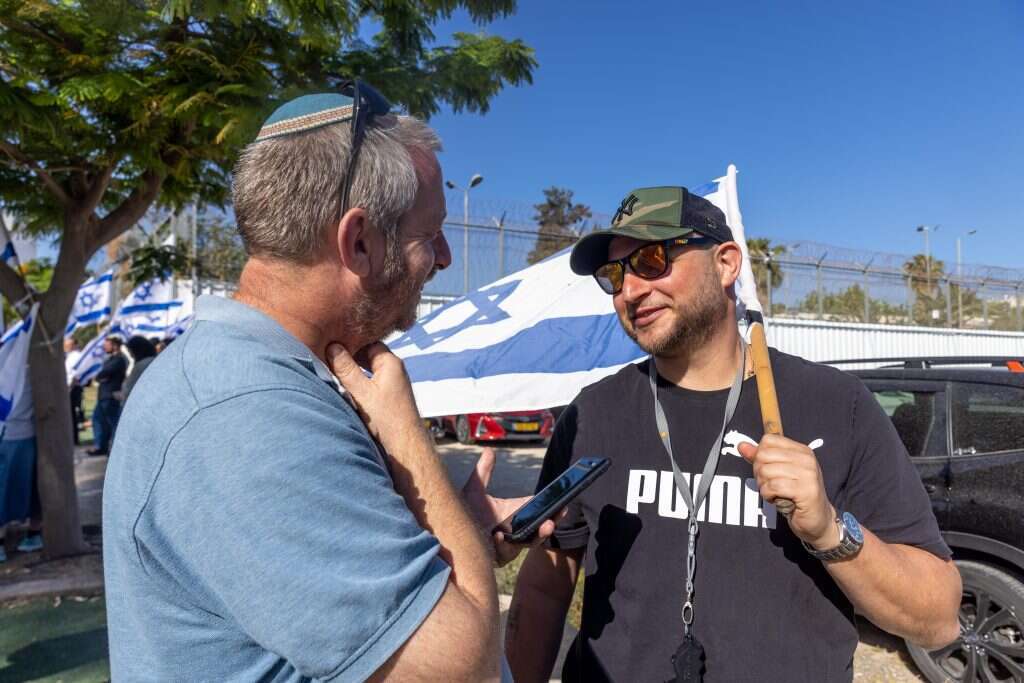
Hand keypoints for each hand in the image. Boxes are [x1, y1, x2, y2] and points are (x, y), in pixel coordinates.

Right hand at [327, 342, 427, 455]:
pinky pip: (371, 381)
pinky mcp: (389, 395)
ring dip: (353, 370)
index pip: (367, 342)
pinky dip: (359, 382)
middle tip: (328, 356)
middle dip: (349, 356)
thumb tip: (332, 347)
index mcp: (390, 362)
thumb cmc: (387, 419)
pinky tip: (346, 387)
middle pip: (367, 355)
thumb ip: (345, 369)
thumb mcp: (361, 392)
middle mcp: (394, 369)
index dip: (349, 342)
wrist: (404, 444)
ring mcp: (392, 382)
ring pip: (368, 369)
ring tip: (333, 371)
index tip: (331, 343)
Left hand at [461, 447, 558, 566]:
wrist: (449, 530)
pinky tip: (500, 536)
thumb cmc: (464, 512)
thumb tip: (489, 450)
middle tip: (557, 518)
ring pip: (528, 542)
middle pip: (538, 529)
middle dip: (550, 524)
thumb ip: (483, 471)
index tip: (562, 503)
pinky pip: (505, 552)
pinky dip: (504, 544)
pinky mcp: (497, 557)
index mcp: (513, 513)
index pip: (537, 510)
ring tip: (545, 526)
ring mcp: (508, 544)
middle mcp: (514, 529)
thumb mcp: (474, 489)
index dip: (551, 508)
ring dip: (538, 535)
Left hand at [738, 434, 838, 549]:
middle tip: (769, 485)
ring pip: (766, 471)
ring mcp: (808, 475)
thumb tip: (742, 446)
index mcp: (801, 451)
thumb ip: (761, 458)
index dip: (759, 456)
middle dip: (759, 472)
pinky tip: (777, 499)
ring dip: (764, 486)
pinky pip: (773, 486)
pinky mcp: (806, 491)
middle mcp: (806, 460)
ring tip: (775, 493)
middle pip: (764, 455)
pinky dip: (769, 495)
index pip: (768, 440)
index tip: (767, 470)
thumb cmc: (797, 496)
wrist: (818, 520)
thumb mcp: (779, 473)